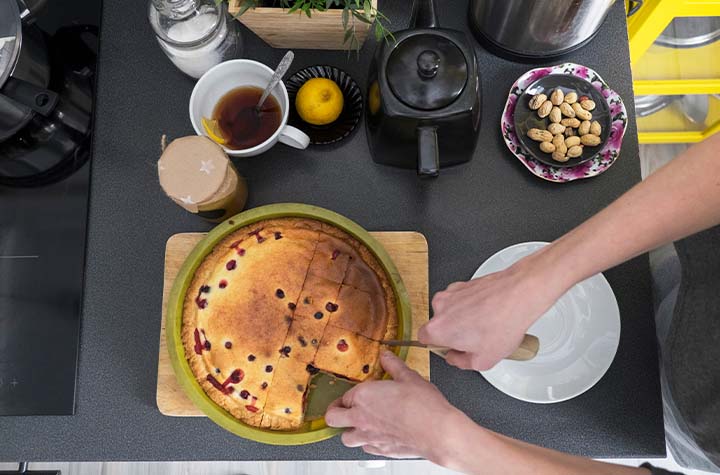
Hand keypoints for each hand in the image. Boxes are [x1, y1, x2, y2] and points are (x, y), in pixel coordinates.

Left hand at [325, 351, 466, 462]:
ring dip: (349, 430)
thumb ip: (394, 366)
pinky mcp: (380, 451)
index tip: (361, 391)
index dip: (353, 392)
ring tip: (358, 424)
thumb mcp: (409, 377)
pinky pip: (365, 448)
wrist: (437, 432)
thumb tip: (386, 357)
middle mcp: (361, 418)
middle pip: (333, 418)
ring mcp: (369, 437)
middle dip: (336, 412)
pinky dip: (367, 442)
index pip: (346, 395)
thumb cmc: (424, 406)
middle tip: (342, 408)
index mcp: (364, 396)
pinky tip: (377, 436)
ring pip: (345, 438)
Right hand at [419, 253, 566, 370]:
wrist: (519, 294)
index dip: (439, 347)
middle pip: (439, 324)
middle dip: (454, 333)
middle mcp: (440, 307)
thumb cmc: (503, 323)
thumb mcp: (483, 361)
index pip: (423, 340)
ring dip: (463, 319)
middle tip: (475, 340)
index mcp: (438, 329)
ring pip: (451, 311)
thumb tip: (456, 358)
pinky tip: (489, 313)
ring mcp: (451, 293)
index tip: (452, 349)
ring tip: (486, 325)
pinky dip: (472, 306)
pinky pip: (462, 299)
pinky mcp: (464, 283)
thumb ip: (461, 363)